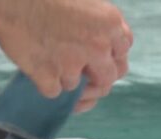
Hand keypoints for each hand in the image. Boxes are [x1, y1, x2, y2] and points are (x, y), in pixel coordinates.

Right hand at [0, 0, 132, 111]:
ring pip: (77, 86)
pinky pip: (54, 92)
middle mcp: (98, 46)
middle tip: (84, 80)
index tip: (101, 62)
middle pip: (108, 78)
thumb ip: (101, 23)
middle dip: (97, 81)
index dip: (111, 59)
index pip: (122, 53)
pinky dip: (46, 85)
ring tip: (51, 63)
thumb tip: (107, 43)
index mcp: (110, 24)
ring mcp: (73, 63)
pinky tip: (38, 72)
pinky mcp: (49, 76)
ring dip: (66, 80)